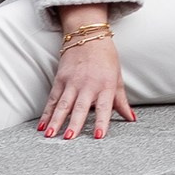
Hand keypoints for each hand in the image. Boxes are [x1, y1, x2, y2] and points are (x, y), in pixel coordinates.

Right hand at [40, 12, 134, 140]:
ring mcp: (72, 82)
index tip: (99, 136)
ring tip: (50, 135)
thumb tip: (131, 118)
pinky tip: (42, 125)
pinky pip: (52, 99)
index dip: (102, 122)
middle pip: (80, 107)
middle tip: (68, 138)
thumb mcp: (117, 78)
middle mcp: (88, 85)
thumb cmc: (106, 58)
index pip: (104, 107)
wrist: (88, 36)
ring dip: (56, 120)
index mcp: (105, 86)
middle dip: (74, 123)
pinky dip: (47, 112)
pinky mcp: (60, 79)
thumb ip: (121, 101)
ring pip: (63, 104)